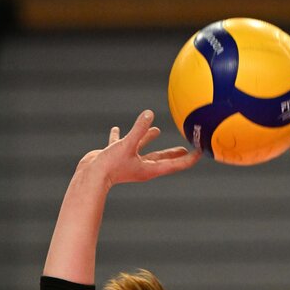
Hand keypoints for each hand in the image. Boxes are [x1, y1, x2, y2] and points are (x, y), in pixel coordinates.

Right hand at [78, 110, 199, 188]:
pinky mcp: (115, 157)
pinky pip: (121, 144)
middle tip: (185, 149)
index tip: (200, 152)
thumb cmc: (110, 166)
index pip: (175, 165)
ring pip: (142, 149)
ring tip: (157, 130)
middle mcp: (141, 167)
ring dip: (148, 139)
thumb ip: (139, 130)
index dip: (189, 159)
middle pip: (162, 159)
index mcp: (149, 169)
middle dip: (173, 153)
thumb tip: (149, 114)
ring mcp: (128, 162)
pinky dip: (121, 136)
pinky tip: (117, 128)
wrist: (89, 176)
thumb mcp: (127, 145)